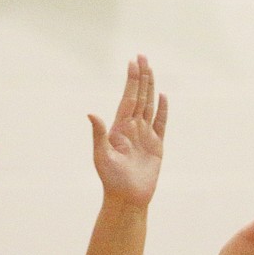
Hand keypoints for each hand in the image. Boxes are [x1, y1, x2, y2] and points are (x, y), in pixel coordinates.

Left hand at [88, 55, 168, 206]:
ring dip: (151, 87)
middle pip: (139, 97)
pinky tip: (163, 97)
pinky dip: (162, 110)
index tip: (132, 62)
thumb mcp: (101, 156)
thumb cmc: (111, 180)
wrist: (127, 198)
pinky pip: (161, 124)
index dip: (130, 81)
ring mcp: (145, 136)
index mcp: (119, 128)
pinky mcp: (156, 146)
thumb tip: (91, 113)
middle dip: (141, 77)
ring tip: (151, 69)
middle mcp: (132, 128)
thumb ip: (98, 134)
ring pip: (149, 106)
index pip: (127, 98)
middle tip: (142, 56)